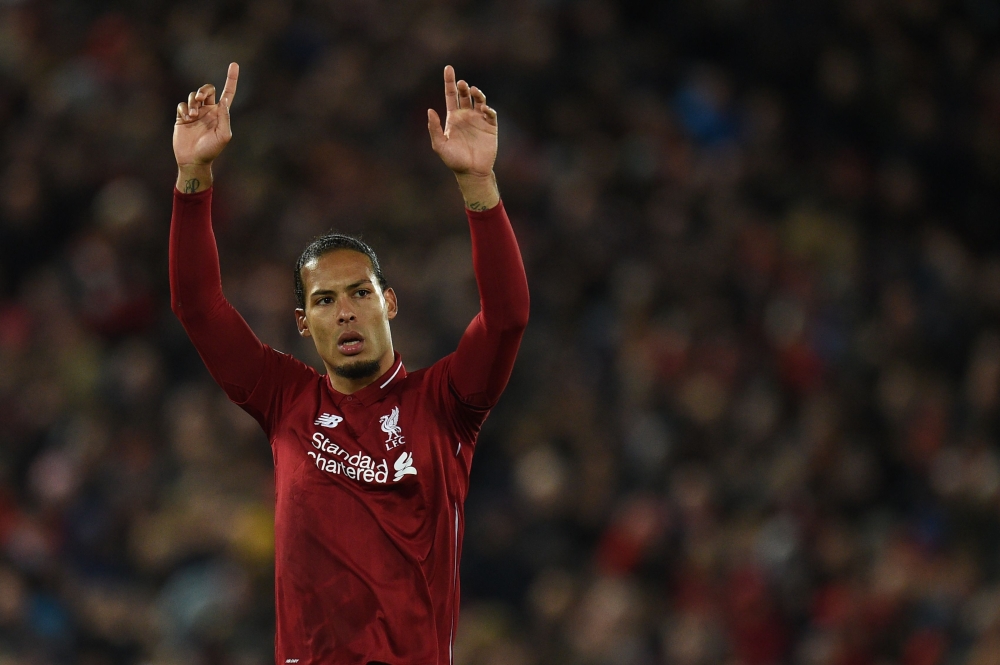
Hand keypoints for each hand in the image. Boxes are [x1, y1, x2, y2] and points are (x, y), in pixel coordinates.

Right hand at [173, 62, 238, 192]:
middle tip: (201, 100)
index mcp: (221, 114)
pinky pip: (182, 105)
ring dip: (193, 103)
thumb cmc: (211, 150)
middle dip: (204, 91)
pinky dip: (184, 109)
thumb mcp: (223, 135)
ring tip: (193, 116)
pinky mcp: (182, 117)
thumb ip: (224, 118)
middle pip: (207, 89)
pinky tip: (186, 119)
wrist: (193, 160)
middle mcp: (209, 111)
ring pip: (193, 96)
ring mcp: (195, 113)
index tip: (234, 64)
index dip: (231, 79)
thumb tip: (223, 102)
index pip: (228, 93)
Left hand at [427, 65, 497, 177]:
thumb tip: (430, 110)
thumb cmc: (454, 160)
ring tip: (473, 91)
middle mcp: (466, 116)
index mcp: (453, 118)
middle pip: (465, 95)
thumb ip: (434, 128)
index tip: (448, 68)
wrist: (471, 172)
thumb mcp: (440, 145)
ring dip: (477, 93)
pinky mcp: (490, 127)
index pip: (450, 95)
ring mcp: (479, 120)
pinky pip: (490, 113)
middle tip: (462, 84)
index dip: (449, 82)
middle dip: (463, 87)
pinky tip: (484, 108)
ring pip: (479, 100)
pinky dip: (488, 108)